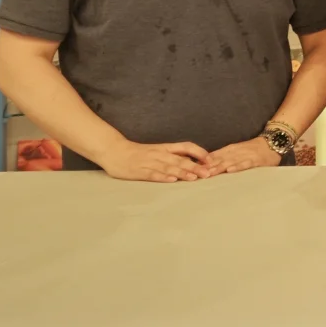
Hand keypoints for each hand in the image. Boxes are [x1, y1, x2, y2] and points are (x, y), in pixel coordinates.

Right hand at [95, 140, 210, 182]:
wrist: (114, 150)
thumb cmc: (138, 152)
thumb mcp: (157, 151)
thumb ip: (173, 155)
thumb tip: (192, 162)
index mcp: (165, 148)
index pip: (186, 146)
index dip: (199, 152)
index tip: (211, 160)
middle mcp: (159, 154)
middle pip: (180, 159)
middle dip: (195, 167)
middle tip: (209, 173)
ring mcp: (149, 163)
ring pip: (169, 167)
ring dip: (182, 173)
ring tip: (194, 178)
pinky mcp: (139, 171)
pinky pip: (153, 174)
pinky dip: (163, 177)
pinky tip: (171, 180)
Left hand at [204, 137, 284, 175]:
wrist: (271, 143)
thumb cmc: (252, 150)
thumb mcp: (235, 151)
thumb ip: (221, 157)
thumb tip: (204, 165)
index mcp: (229, 150)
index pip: (212, 156)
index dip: (201, 163)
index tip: (190, 170)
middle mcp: (235, 152)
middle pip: (218, 160)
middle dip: (207, 167)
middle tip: (196, 174)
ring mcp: (244, 156)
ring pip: (229, 162)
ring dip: (219, 167)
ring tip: (209, 173)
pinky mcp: (255, 160)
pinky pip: (245, 164)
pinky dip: (237, 166)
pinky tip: (230, 170)